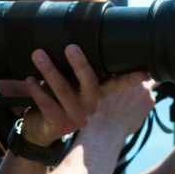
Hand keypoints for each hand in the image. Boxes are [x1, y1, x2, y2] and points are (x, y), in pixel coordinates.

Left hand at [18, 45, 148, 145]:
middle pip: (89, 82)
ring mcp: (77, 118)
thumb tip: (73, 42)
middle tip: (70, 46)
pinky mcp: (60, 125)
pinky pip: (48, 105)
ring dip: (49, 71)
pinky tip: (29, 80)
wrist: (38, 130)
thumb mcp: (68, 86)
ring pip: (64, 91)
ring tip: (38, 55)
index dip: (130, 78)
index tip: (145, 72)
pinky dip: (36, 91)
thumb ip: (74, 72)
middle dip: (79, 63)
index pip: (116, 85)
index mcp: (95, 95)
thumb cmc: (54, 101)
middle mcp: (90, 107)